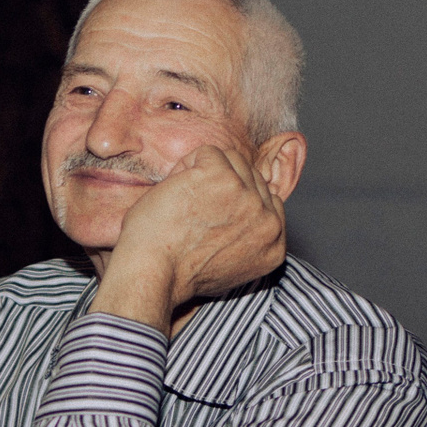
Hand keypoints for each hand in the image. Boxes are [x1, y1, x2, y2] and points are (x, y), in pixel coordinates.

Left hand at [90, 144, 287, 332]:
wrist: (152, 273)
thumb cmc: (175, 271)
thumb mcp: (228, 263)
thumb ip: (246, 236)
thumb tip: (244, 205)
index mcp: (274, 245)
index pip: (265, 200)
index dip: (233, 202)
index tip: (208, 220)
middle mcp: (269, 222)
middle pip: (251, 178)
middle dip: (219, 187)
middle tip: (191, 215)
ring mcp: (248, 198)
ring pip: (232, 160)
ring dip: (202, 175)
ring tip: (183, 204)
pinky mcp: (222, 177)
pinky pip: (207, 153)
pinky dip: (184, 167)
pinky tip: (174, 193)